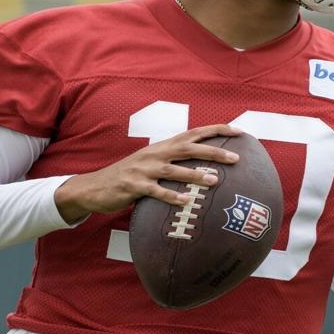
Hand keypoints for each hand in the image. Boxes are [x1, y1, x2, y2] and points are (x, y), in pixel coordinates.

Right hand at [54, 125, 243, 222]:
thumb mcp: (153, 164)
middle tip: (236, 158)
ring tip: (215, 181)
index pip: (194, 133)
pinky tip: (186, 202)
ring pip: (173, 169)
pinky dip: (171, 196)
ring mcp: (143, 169)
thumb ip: (175, 162)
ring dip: (195, 174)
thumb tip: (205, 165)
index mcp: (162, 147)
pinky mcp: (133, 186)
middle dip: (213, 152)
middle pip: (188, 148)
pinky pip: (155, 191)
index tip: (239, 131)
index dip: (216, 130)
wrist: (94, 187)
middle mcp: (154, 154)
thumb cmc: (131, 177)